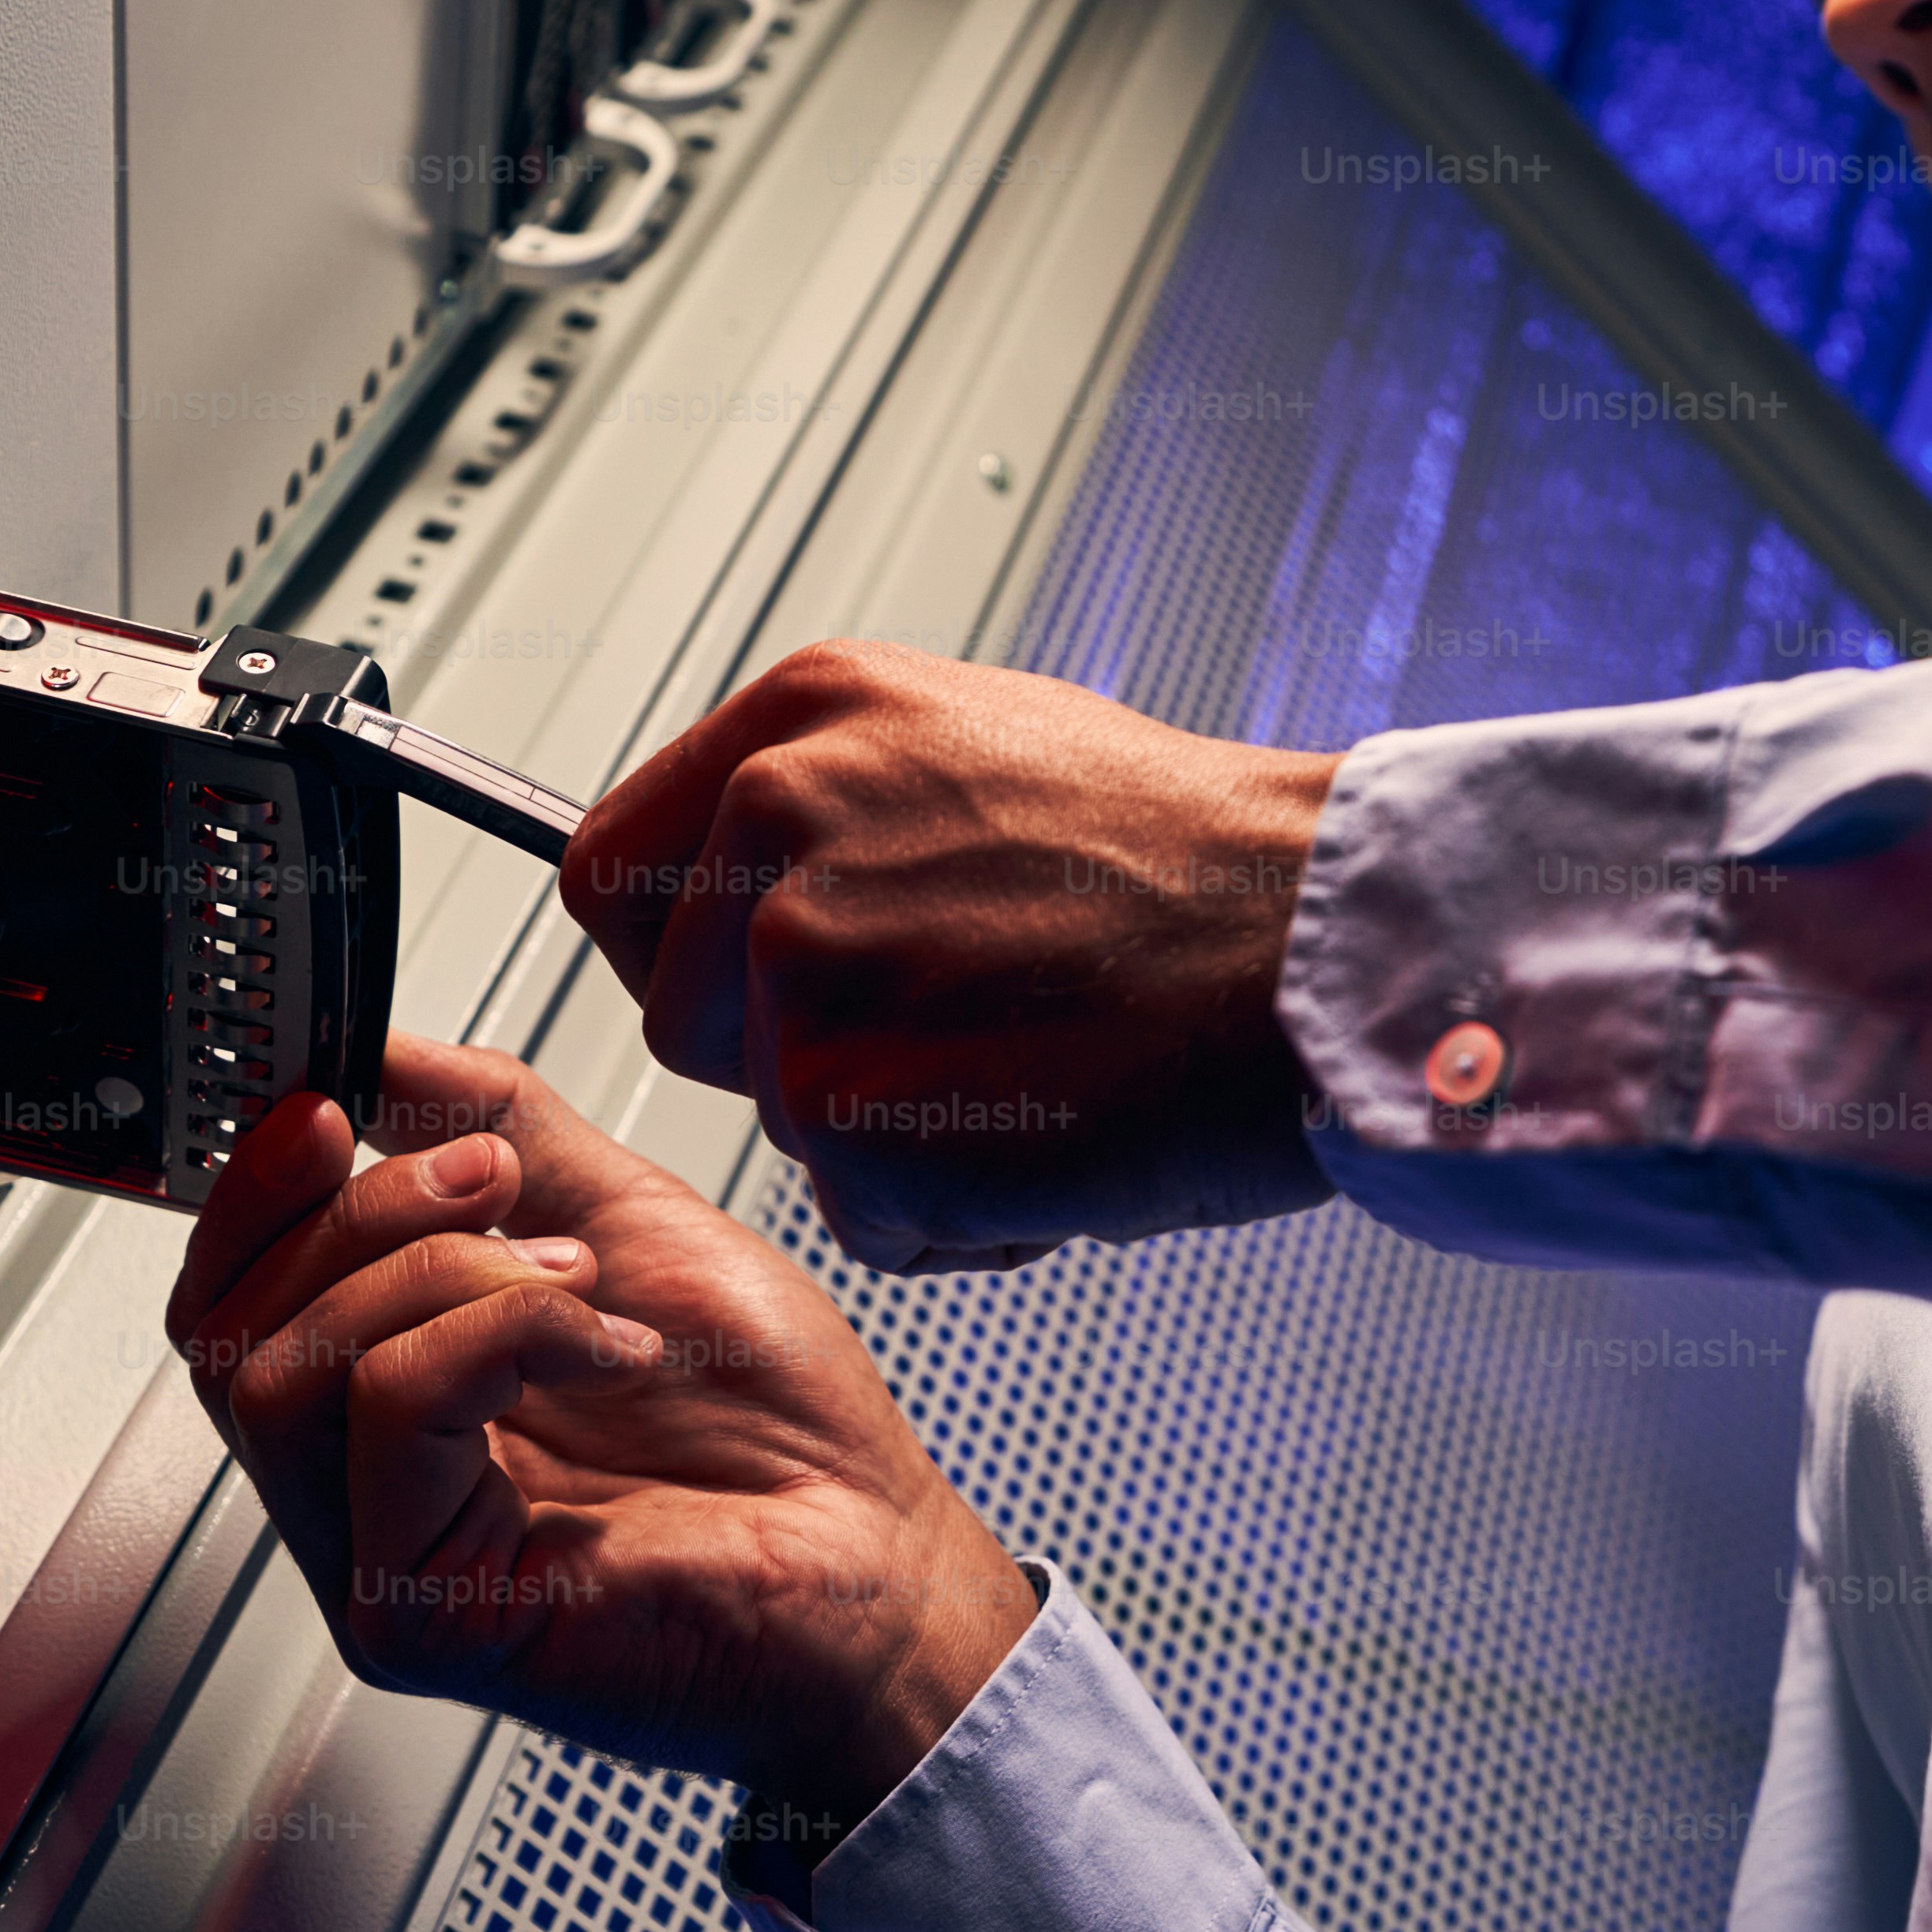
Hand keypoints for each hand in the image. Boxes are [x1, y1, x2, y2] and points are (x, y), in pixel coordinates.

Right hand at [165, 1036, 1034, 1823]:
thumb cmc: (779, 1431)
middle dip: (359, 1208)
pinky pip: (389, 1410)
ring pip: (280, 1369)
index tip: (327, 1102)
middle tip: (491, 1176)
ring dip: (434, 1270)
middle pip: (227, 1325)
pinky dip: (502, 1332)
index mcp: (391, 1399)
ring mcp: (378, 1560)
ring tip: (573, 1275)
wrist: (880, 1556)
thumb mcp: (628, 1222)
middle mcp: (364, 1487)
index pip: (229, 1293)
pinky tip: (607, 1348)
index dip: (255, 1185)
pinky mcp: (420, 1615)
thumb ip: (501, 1129)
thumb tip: (383, 1051)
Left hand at [559, 640, 1346, 1265]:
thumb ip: (841, 796)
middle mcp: (779, 819)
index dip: (678, 949)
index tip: (750, 980)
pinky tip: (1051, 1129)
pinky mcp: (848, 1104)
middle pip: (671, 1010)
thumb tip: (737, 859)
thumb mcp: (986, 741)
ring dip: (885, 1130)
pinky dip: (949, 1211)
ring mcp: (804, 963)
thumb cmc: (1195, 854)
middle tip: (948, 1029)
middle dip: (783, 1051)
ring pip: (774, 1114)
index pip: (612, 867)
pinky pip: (857, 1208)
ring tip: (1027, 1064)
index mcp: (806, 720)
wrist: (1319, 937)